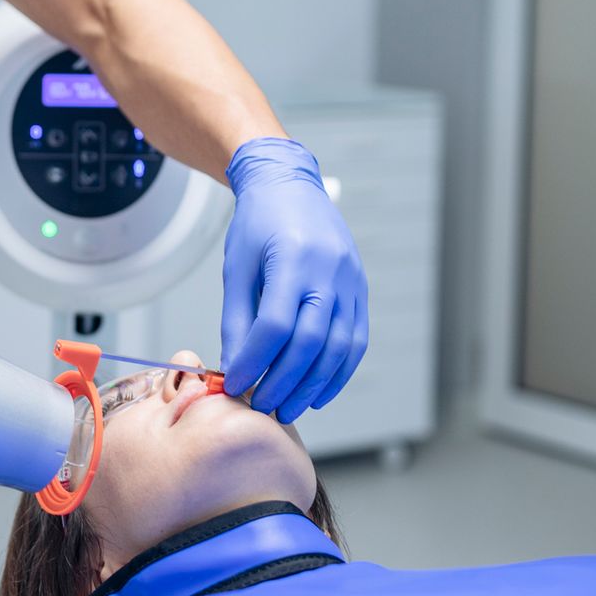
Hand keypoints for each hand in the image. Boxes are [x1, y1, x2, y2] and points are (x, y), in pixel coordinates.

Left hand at [219, 137, 368, 422]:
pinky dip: (338, 373)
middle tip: (260, 406)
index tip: (234, 384)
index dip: (254, 360)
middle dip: (283, 382)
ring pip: (339, 348)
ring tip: (287, 409)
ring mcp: (352, 282)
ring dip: (312, 386)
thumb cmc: (258, 224)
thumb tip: (235, 368)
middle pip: (310, 341)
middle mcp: (330, 271)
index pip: (275, 324)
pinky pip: (355, 341)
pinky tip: (317, 393)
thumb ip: (238, 319)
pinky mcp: (360, 291)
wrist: (291, 185)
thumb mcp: (238, 267)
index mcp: (292, 258)